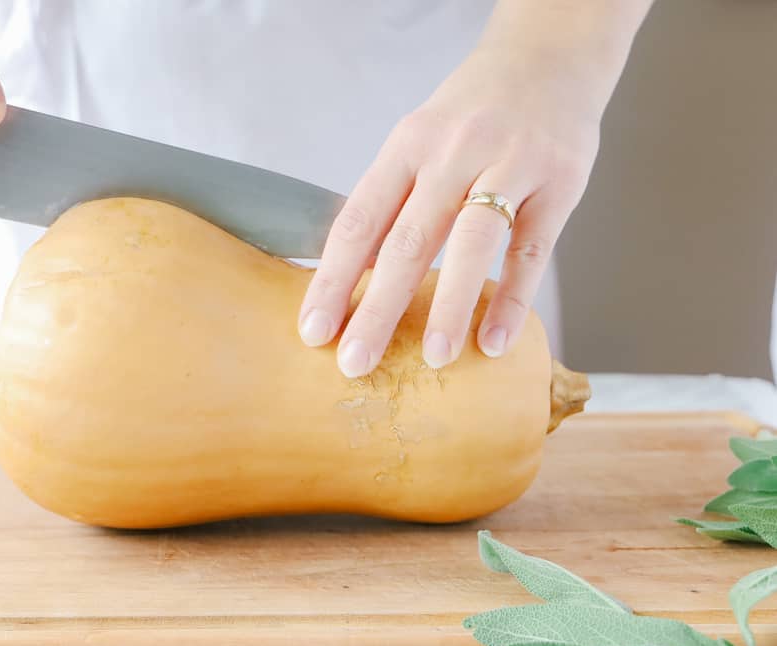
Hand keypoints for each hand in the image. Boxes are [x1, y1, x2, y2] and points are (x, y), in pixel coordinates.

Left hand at [298, 0, 650, 377]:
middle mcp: (453, 153)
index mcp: (407, 145)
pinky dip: (512, 298)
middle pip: (407, 240)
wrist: (550, 56)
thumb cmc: (473, 113)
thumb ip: (392, 201)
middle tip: (355, 364)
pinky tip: (493, 341)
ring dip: (448, 306)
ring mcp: (509, 166)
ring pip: (470, 243)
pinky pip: (531, 250)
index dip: (332, 280)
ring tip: (433, 359)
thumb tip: (352, 274)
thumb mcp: (419, 140)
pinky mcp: (559, 184)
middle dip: (377, 308)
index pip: (358, 221)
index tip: (313, 332)